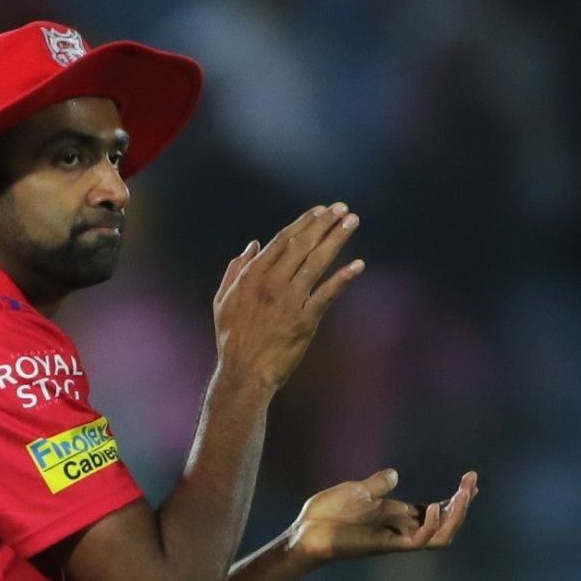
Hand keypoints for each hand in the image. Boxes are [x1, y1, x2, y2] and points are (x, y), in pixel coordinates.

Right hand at [213, 202, 363, 390]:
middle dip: (324, 223)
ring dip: (336, 239)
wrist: (243, 373)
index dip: (304, 223)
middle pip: (303, 245)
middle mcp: (272, 283)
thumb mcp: (223, 300)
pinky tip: (358, 265)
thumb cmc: (232, 338)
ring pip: (316, 262)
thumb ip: (235, 270)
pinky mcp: (305, 320)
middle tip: (342, 208)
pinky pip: (327, 294)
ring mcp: (289, 300)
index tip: (319, 211)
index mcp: (252, 275)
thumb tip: (251, 245)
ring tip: (352, 222)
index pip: (283, 240)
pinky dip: (343, 278)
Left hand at [287, 469, 477, 565]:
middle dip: (462, 505)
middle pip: (445, 524)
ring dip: (454, 516)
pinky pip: (418, 541)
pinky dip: (430, 526)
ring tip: (462, 494)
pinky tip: (432, 507)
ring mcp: (395, 538)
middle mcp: (401, 529)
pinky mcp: (385, 545)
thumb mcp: (357, 490)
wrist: (306, 531)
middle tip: (471, 484)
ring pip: (439, 535)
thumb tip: (395, 474)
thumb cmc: (327, 513)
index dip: (456, 499)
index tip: (472, 480)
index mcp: (396, 516)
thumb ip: (379, 485)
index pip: (436, 511)